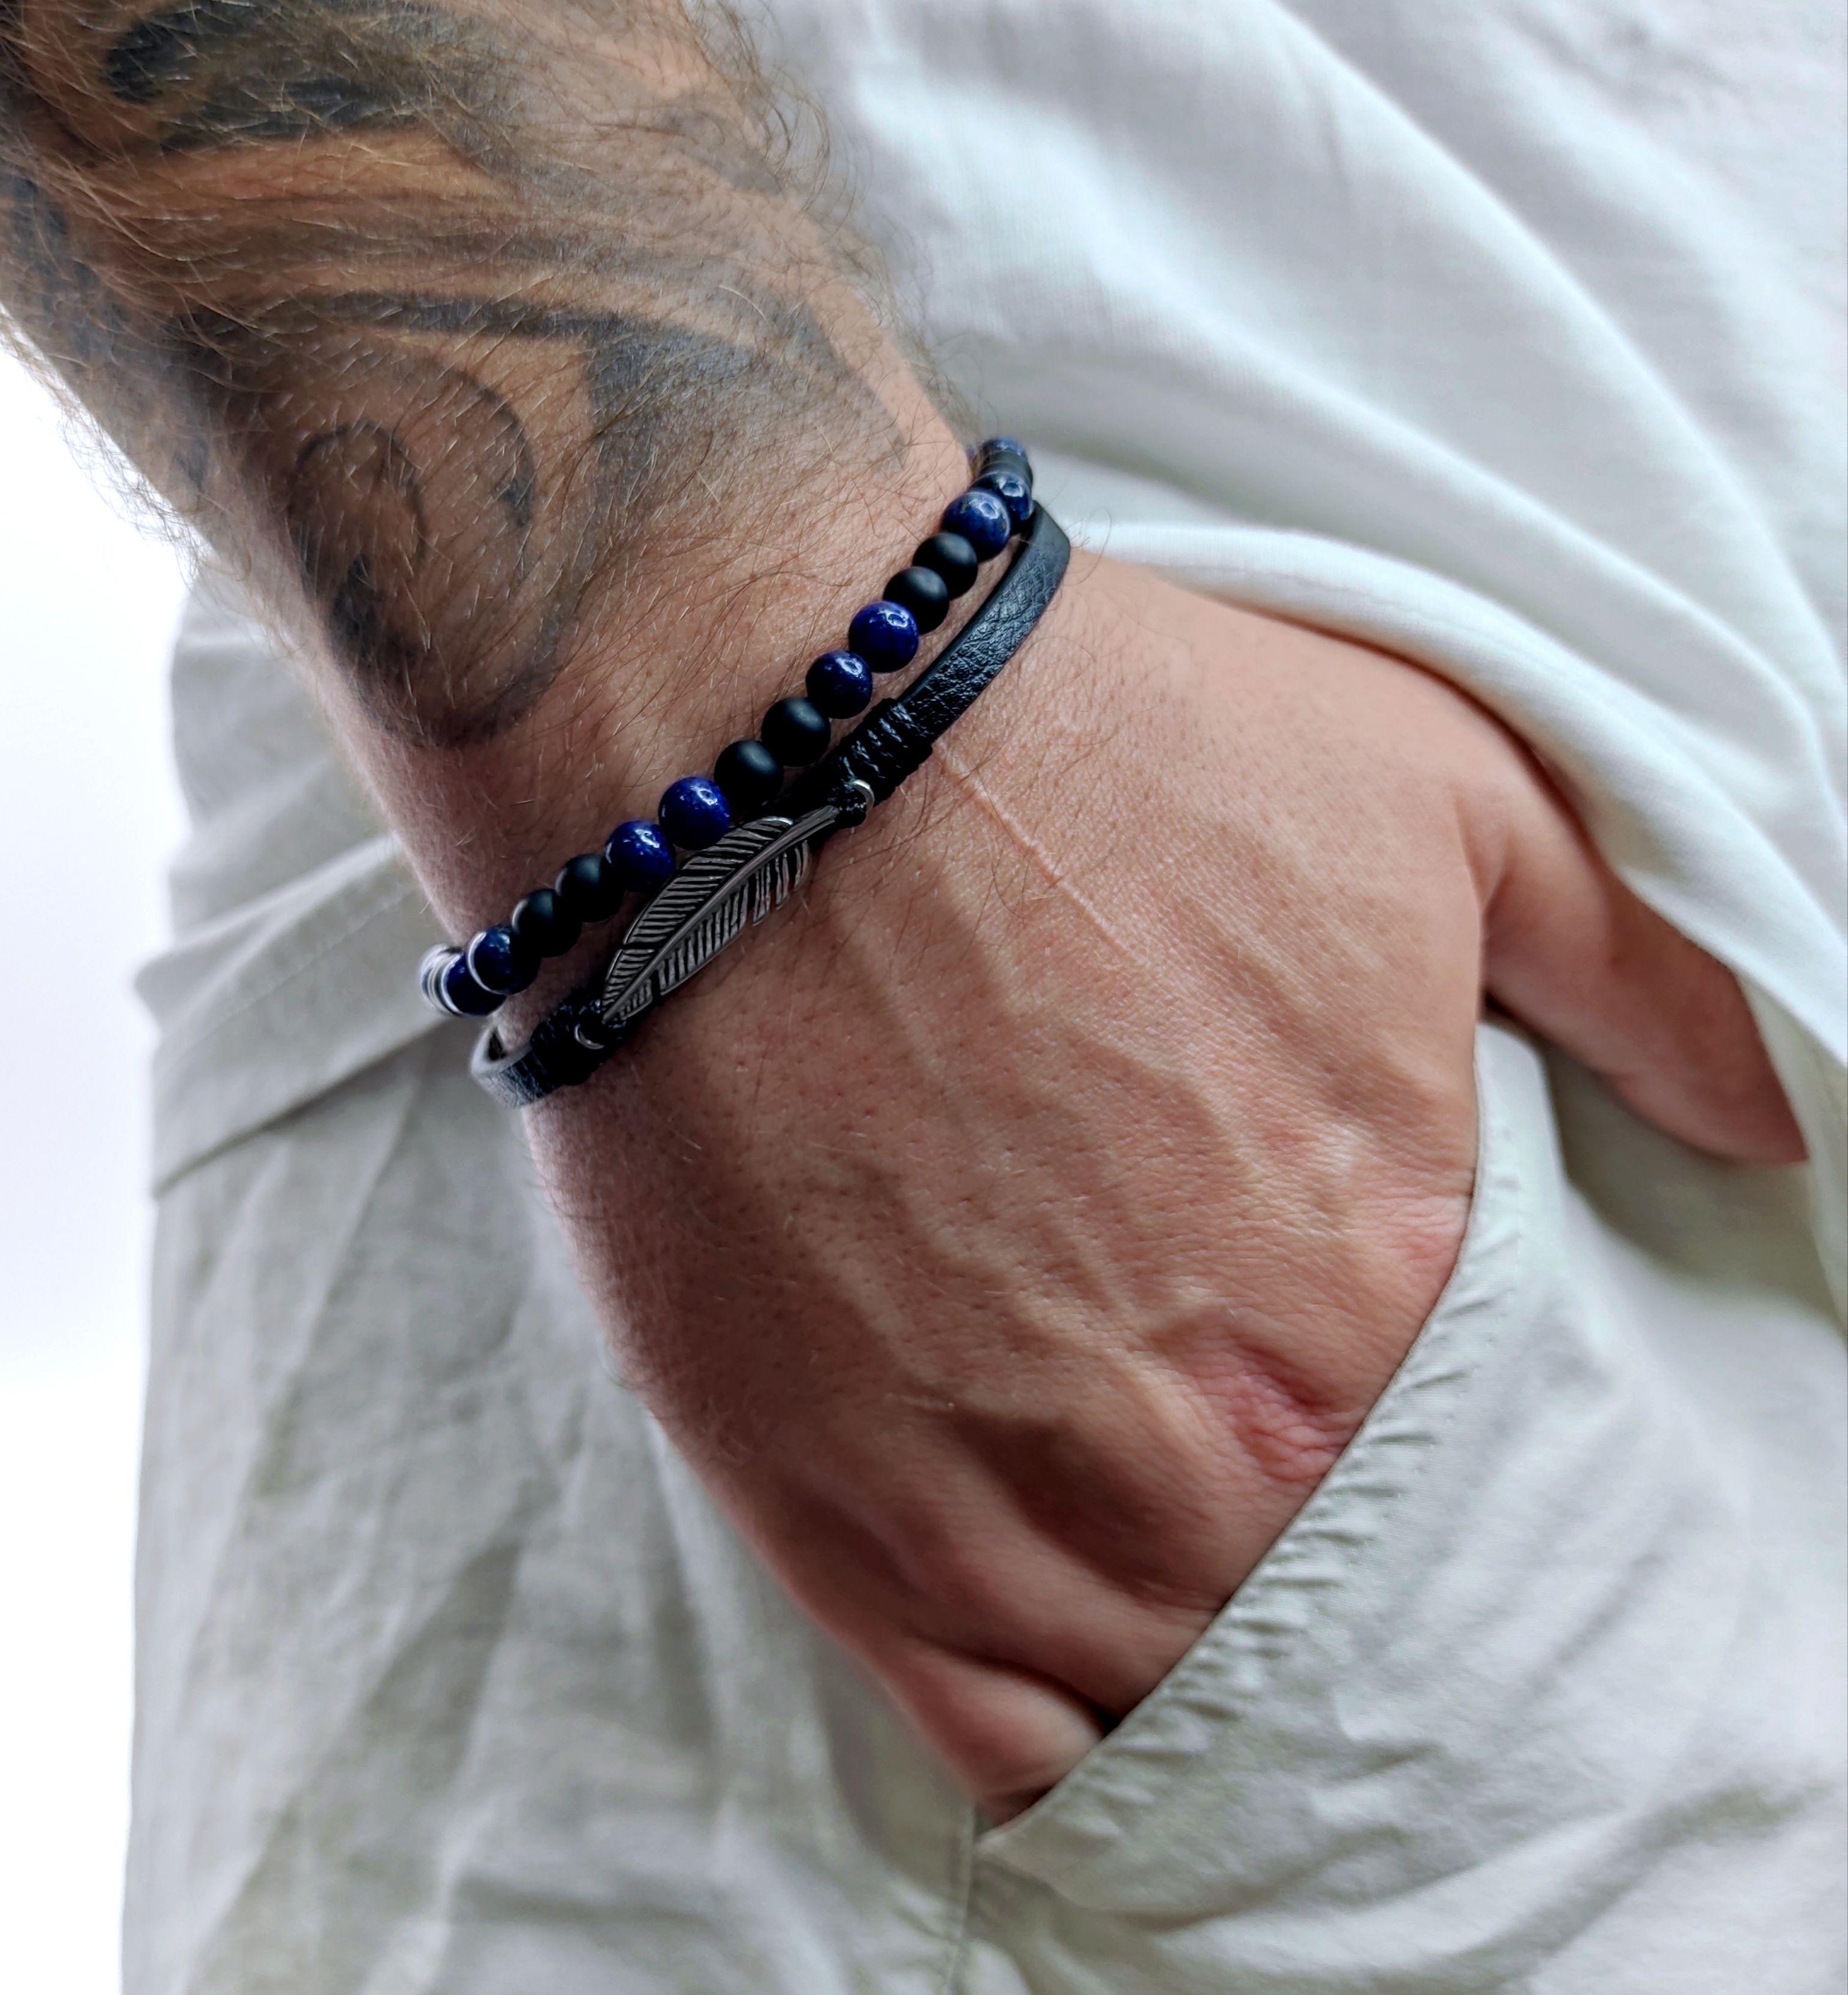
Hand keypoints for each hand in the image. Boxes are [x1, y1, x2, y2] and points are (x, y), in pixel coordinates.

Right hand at [525, 554, 1800, 1820]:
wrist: (767, 750)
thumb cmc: (1099, 752)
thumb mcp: (1439, 793)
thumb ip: (1636, 977)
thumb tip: (1763, 1126)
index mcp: (1382, 1277)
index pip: (1479, 1472)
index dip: (1437, 1446)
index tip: (1368, 1393)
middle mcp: (1215, 1432)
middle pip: (1319, 1593)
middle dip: (1314, 1551)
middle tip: (1250, 1464)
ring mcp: (1015, 1500)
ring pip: (1169, 1687)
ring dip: (1191, 1647)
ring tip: (1167, 1567)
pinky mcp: (840, 1517)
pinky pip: (994, 1736)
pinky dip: (1055, 1734)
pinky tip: (1070, 1672)